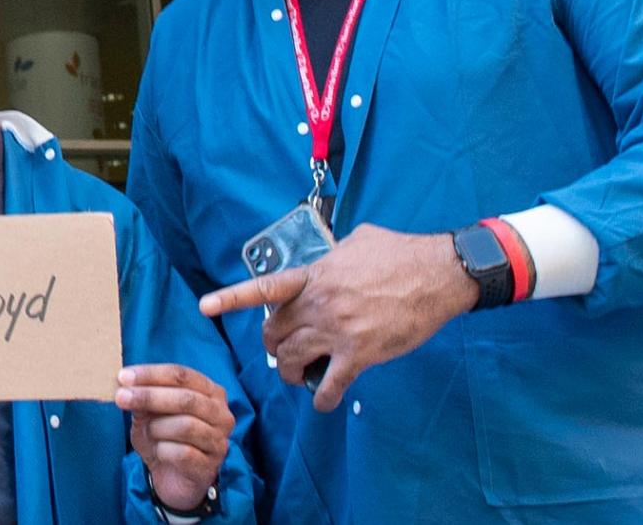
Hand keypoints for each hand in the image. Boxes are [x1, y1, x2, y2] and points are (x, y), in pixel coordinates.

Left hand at [114, 364, 233, 511]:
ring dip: (157, 428)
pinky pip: (183, 453)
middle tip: (121, 397)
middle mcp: (220, 414)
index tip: (123, 376)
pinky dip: (163, 450)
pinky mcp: (210, 466)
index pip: (182, 375)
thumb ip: (143, 400)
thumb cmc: (164, 439)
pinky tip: (158, 452)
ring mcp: (219, 441)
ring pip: (186, 426)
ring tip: (148, 433)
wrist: (173, 479)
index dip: (151, 374)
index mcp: (210, 392)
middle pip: (186, 398)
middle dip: (150, 396)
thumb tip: (126, 385)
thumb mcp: (149, 415)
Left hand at [199, 224, 478, 412]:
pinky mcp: (359, 353)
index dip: (232, 298)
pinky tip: (324, 402)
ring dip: (291, 372)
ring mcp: (337, 330)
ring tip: (297, 376)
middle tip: (281, 351)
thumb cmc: (401, 253)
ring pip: (293, 359)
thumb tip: (329, 256)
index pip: (265, 289)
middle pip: (276, 333)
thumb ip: (333, 254)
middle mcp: (318, 303)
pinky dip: (323, 397)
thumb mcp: (357, 241)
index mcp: (314, 276)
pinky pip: (330, 383)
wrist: (437, 274)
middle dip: (273, 345)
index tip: (205, 307)